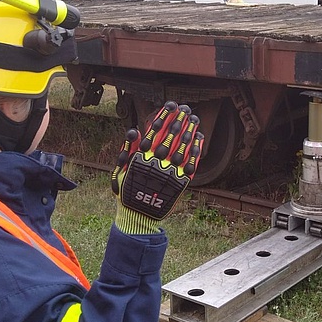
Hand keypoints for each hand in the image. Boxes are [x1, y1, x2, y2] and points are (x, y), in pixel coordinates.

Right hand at [111, 101, 203, 221]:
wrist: (139, 215)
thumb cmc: (128, 191)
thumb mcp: (121, 169)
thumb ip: (128, 149)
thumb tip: (134, 131)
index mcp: (141, 158)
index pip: (154, 132)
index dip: (163, 117)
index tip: (170, 106)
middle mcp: (156, 163)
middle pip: (170, 137)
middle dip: (179, 121)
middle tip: (186, 110)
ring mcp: (169, 173)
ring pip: (182, 148)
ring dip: (189, 132)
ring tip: (194, 120)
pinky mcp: (180, 183)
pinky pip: (190, 163)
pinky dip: (196, 149)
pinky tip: (199, 138)